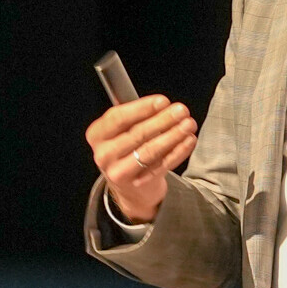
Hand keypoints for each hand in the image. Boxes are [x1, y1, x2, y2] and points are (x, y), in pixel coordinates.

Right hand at [86, 95, 197, 222]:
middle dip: (163, 120)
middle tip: (182, 111)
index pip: (118, 117)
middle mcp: (104, 154)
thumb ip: (137, 117)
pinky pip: (162, 165)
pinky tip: (189, 140)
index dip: (142, 108)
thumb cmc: (126, 149)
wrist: (128, 186)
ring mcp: (119, 172)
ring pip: (150, 150)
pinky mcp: (137, 184)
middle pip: (137, 134)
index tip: (163, 101)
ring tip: (189, 124)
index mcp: (97, 135)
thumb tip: (163, 105)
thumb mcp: (121, 131)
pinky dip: (178, 151)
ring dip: (173, 135)